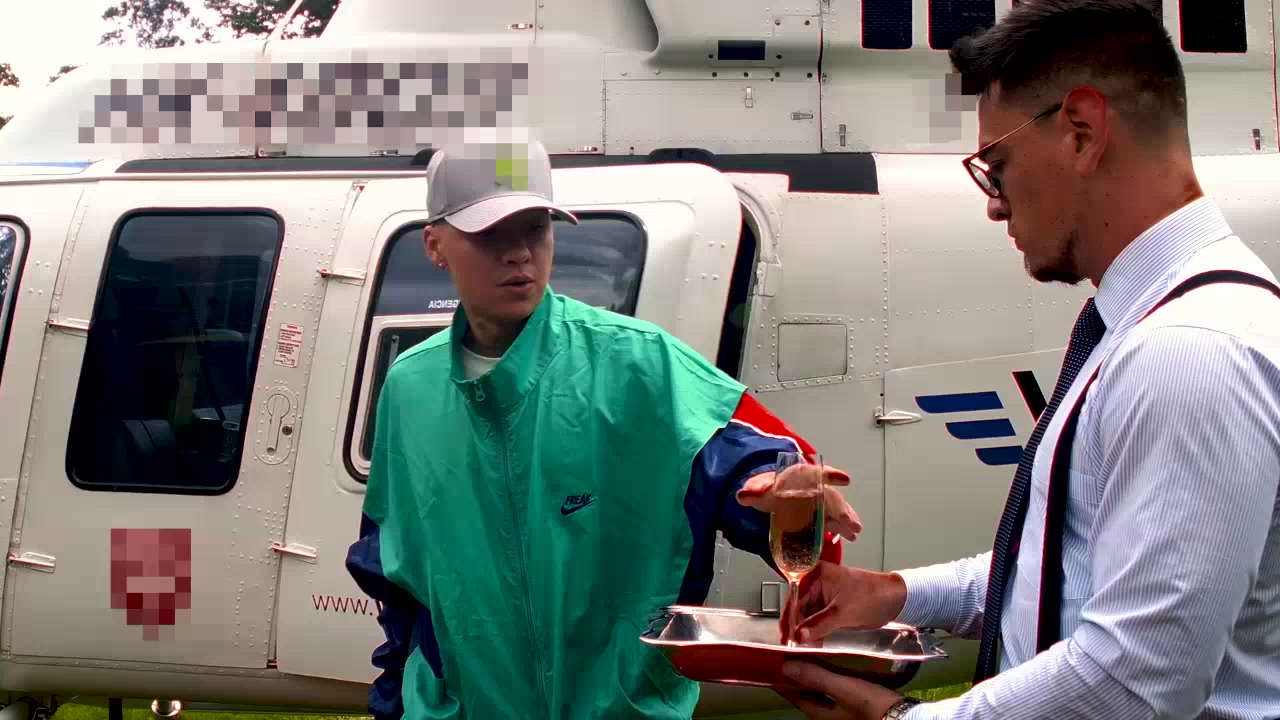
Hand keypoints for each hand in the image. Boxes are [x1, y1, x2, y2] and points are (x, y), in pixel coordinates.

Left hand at [735, 465, 862, 540]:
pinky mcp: (821, 515)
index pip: (816, 474)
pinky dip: (842, 527)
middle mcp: (814, 488)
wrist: (769, 494)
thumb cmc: (768, 488)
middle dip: (841, 509)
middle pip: (830, 496)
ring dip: (846, 519)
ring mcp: (819, 502)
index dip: (832, 476)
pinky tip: (850, 536)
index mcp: (800, 477)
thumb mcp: (759, 488)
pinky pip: (833, 520)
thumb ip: (753, 491)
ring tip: (855, 530)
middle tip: (850, 521)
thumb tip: (742, 496)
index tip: (845, 479)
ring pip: (836, 509)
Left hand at [777, 661, 905, 719]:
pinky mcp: (853, 705)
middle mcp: (827, 715)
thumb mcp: (842, 689)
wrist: (904, 717)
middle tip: (786, 656)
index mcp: (820, 714)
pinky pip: (832, 690)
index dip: (780, 680)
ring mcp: (840, 712)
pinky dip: (825, 678)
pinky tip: (830, 666)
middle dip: (795, 676)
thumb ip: (815, 677)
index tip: (769, 665)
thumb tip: (786, 667)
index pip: (792, 695)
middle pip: (804, 693)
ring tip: (804, 656)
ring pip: (818, 691)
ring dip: (810, 676)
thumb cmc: (873, 706)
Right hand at [780, 562, 906, 645]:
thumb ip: (818, 625)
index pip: (794, 598)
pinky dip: (814, 630)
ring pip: (807, 615)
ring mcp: (823, 594)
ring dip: (805, 631)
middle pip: (798, 607)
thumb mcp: (842, 612)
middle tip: (794, 646)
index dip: (789, 619)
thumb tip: (798, 637)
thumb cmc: (871, 596)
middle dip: (797, 627)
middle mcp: (816, 582)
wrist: (895, 600)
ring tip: (803, 647)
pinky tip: (813, 642)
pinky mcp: (831, 606)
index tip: (786, 638)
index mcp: (816, 574)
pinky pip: (816, 618)